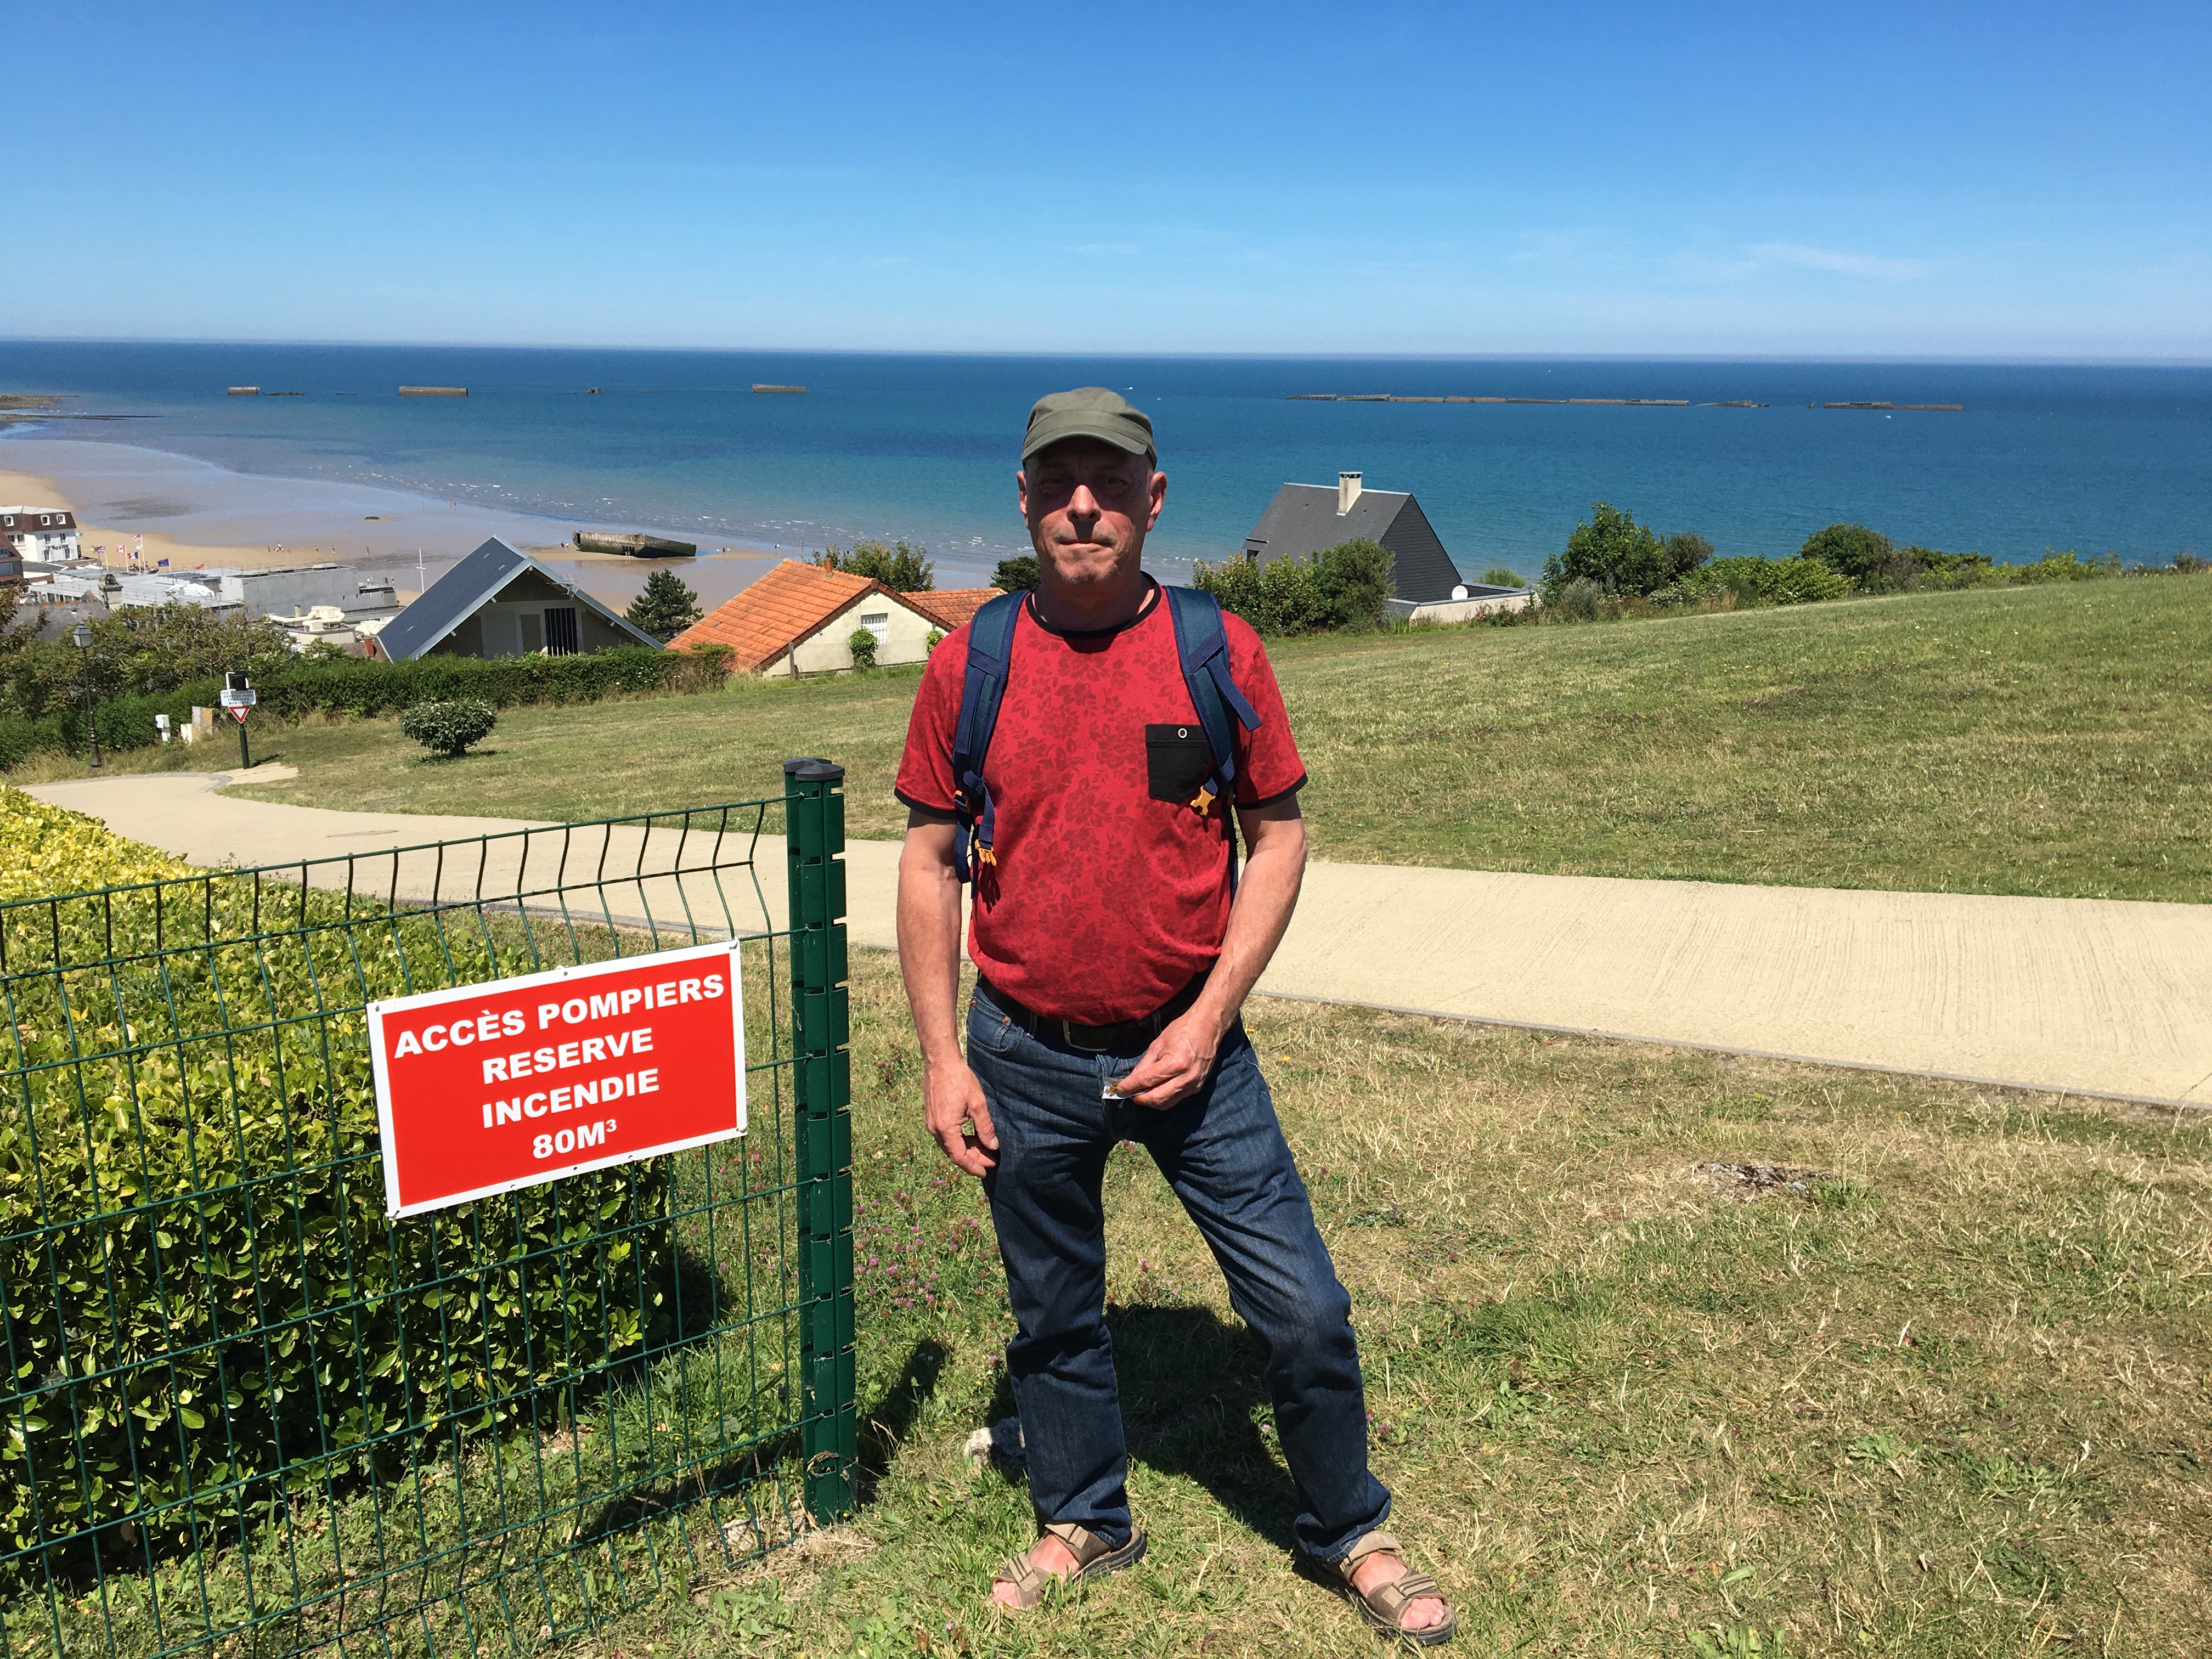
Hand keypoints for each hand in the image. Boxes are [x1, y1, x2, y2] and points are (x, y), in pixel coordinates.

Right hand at [924, 1056, 997, 1175]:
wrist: (940, 1061)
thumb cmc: (959, 1079)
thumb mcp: (978, 1103)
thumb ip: (985, 1127)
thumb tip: (992, 1146)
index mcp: (945, 1127)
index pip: (959, 1156)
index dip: (973, 1166)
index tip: (985, 1172)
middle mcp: (934, 1129)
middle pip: (954, 1153)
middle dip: (972, 1159)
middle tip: (991, 1161)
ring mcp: (931, 1123)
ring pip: (949, 1145)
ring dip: (966, 1150)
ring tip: (985, 1150)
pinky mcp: (932, 1117)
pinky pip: (946, 1136)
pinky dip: (959, 1140)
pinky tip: (972, 1138)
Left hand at [1112, 1005, 1226, 1109]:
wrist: (1207, 1027)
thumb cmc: (1182, 1031)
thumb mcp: (1158, 1044)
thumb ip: (1144, 1065)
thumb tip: (1131, 1080)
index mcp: (1175, 1063)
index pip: (1147, 1081)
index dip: (1131, 1087)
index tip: (1120, 1089)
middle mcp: (1186, 1078)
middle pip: (1157, 1098)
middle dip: (1139, 1098)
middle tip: (1129, 1093)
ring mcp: (1193, 1085)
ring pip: (1166, 1103)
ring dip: (1150, 1101)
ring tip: (1140, 1093)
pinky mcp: (1197, 1088)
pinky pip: (1175, 1099)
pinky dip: (1163, 1097)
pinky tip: (1155, 1089)